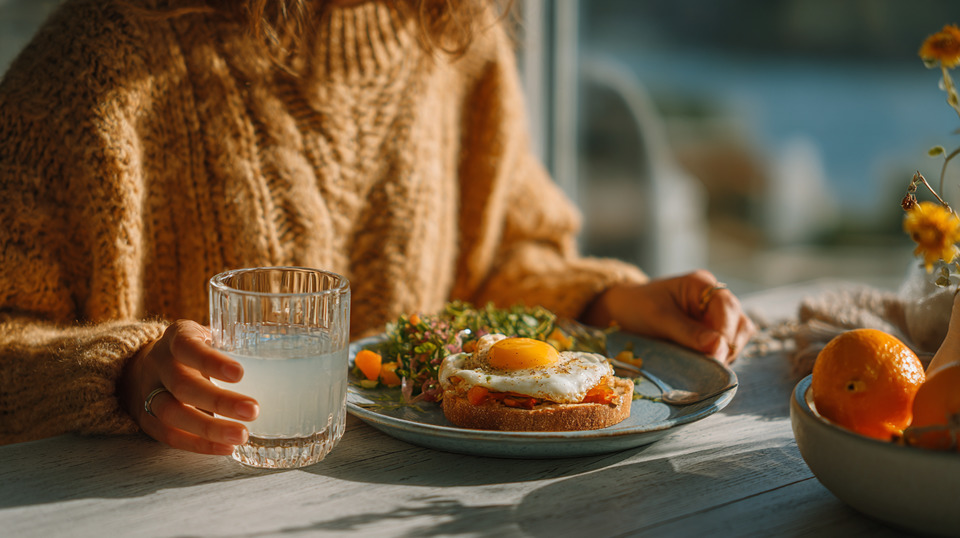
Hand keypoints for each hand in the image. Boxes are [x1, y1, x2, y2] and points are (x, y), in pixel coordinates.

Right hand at [118, 320, 258, 454]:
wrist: (150, 365)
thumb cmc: (197, 350)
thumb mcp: (212, 337)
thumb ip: (238, 346)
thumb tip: (284, 364)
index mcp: (178, 337)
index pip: (188, 346)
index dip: (211, 361)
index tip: (240, 374)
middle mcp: (159, 363)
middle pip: (182, 385)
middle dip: (218, 400)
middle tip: (253, 410)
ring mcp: (148, 392)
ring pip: (172, 413)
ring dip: (208, 428)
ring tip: (241, 436)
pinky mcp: (147, 419)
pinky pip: (170, 435)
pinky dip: (198, 445)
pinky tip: (226, 448)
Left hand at [583, 270, 754, 363]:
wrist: (621, 311)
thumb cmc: (637, 307)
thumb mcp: (659, 317)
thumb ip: (688, 331)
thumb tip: (718, 346)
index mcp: (702, 285)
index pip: (728, 308)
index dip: (725, 334)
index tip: (714, 356)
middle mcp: (714, 299)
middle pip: (740, 324)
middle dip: (727, 346)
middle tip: (709, 365)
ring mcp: (714, 316)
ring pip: (737, 338)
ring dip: (725, 355)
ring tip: (704, 366)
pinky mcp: (710, 332)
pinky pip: (725, 348)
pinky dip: (718, 358)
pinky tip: (702, 365)